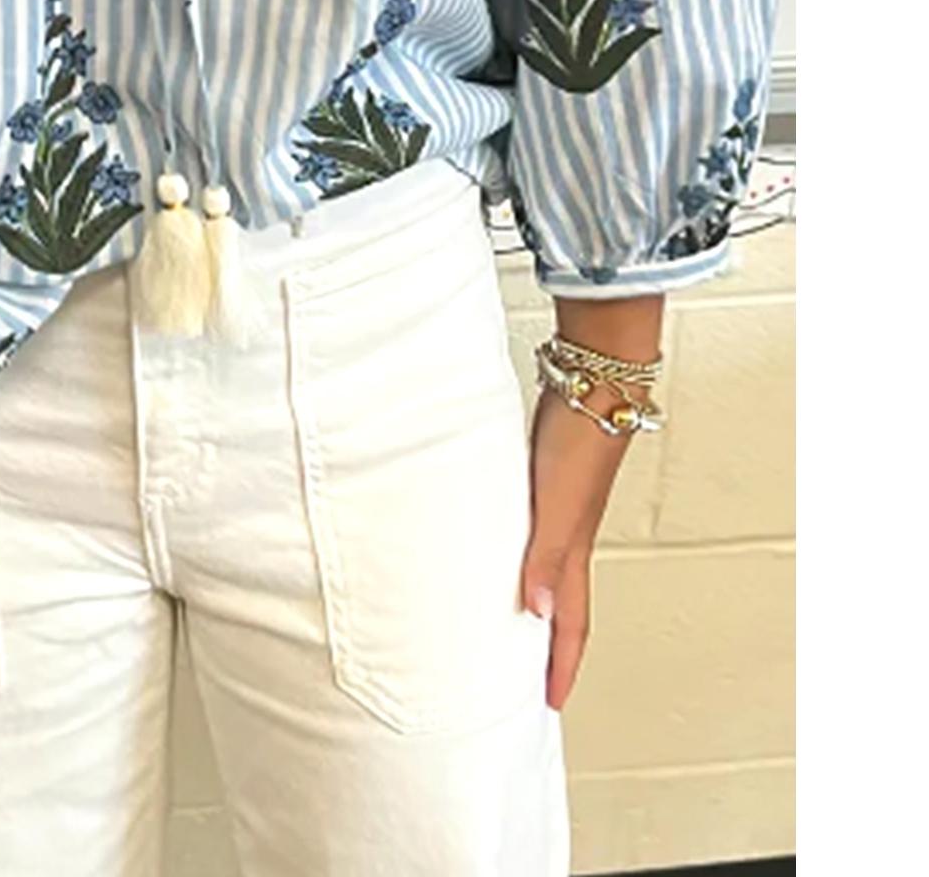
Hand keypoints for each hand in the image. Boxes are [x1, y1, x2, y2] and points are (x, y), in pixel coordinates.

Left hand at [518, 292, 662, 708]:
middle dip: (546, 645)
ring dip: (530, 598)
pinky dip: (517, 552)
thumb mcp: (559, 503)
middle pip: (559, 603)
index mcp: (575, 548)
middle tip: (524, 678)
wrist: (592, 378)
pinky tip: (491, 544)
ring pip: (544, 567)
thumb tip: (534, 613)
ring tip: (503, 620)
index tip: (550, 705)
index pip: (569, 623)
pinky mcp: (542, 477)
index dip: (560, 665)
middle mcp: (568, 534)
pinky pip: (530, 531)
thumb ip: (546, 555)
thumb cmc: (582, 434)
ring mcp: (556, 506)